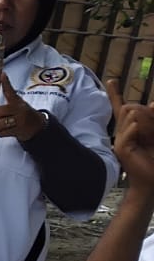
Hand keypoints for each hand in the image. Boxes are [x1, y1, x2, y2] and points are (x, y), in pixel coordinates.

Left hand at [0, 73, 47, 142]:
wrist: (37, 126)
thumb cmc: (21, 115)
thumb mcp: (16, 106)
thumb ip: (2, 107)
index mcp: (16, 101)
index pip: (10, 91)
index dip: (6, 83)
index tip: (2, 75)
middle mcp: (19, 109)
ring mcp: (20, 119)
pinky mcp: (20, 129)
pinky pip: (3, 132)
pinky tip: (1, 131)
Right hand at [108, 79, 153, 194]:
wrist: (153, 180)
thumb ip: (153, 119)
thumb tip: (152, 104)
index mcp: (131, 129)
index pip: (120, 108)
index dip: (114, 93)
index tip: (110, 80)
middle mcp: (123, 133)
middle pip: (130, 108)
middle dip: (147, 112)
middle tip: (153, 132)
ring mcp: (121, 140)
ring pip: (131, 115)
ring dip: (147, 121)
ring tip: (152, 137)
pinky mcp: (122, 149)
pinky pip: (130, 130)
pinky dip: (137, 128)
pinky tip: (140, 130)